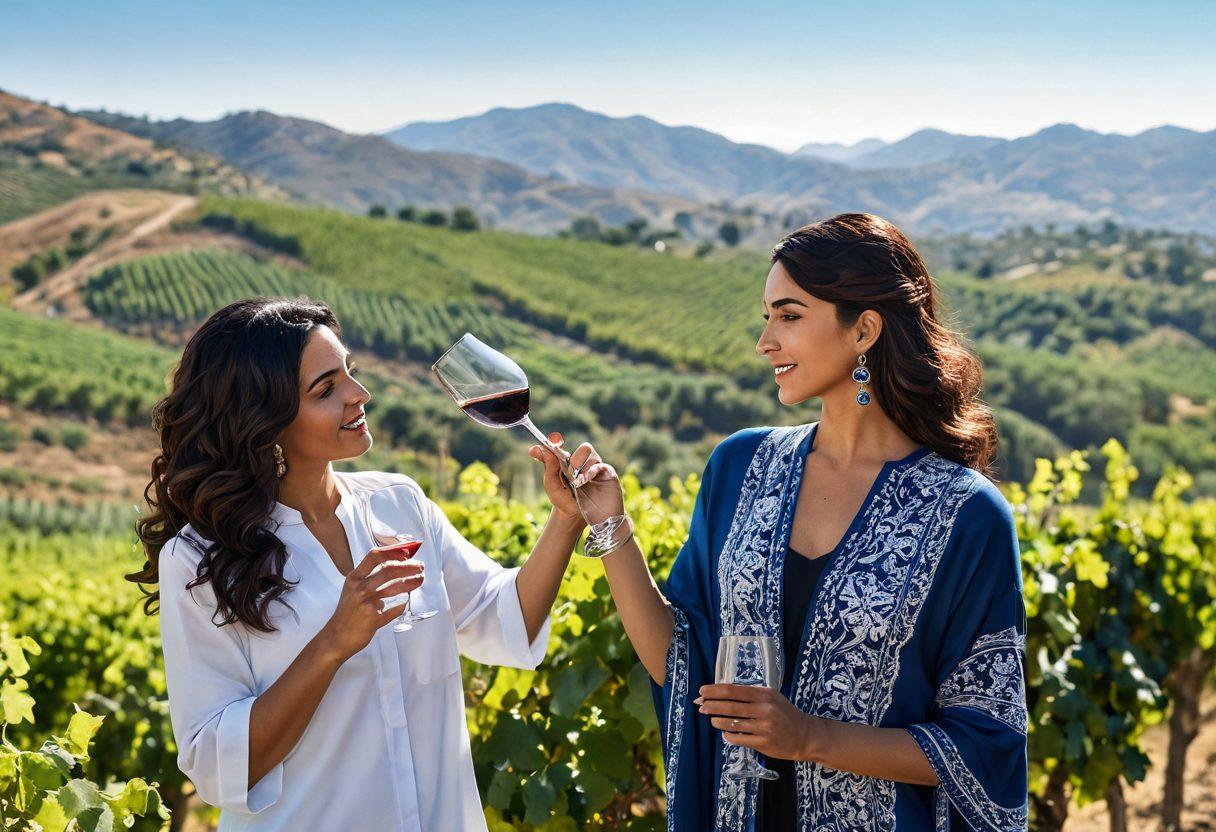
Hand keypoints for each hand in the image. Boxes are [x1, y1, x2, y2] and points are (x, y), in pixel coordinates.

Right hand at [320, 546, 425, 661]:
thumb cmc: (346, 614)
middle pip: (388, 570)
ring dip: (410, 582)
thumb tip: (395, 569)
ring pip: (394, 587)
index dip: (392, 552)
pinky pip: (395, 609)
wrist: (335, 638)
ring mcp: (366, 603)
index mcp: (354, 579)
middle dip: (408, 566)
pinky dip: (403, 604)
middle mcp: (359, 588)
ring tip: (419, 579)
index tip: (406, 552)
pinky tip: (406, 602)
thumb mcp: (351, 591)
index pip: (374, 557)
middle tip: (420, 567)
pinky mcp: (373, 619)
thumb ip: (369, 580)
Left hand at [529, 434, 624, 525]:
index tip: (554, 441)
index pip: (564, 445)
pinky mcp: (606, 474)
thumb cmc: (563, 500)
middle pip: (585, 448)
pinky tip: (583, 481)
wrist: (577, 518)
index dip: (557, 441)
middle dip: (577, 457)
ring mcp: (595, 467)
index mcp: (568, 461)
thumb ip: (547, 466)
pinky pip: (601, 466)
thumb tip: (534, 449)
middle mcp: (583, 462)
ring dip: (583, 467)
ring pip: (593, 456)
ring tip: (577, 483)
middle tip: (571, 470)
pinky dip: (591, 471)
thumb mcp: (552, 485)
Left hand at [695, 683, 821, 761]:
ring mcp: (764, 727)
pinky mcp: (763, 743)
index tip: (702, 691)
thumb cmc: (784, 713)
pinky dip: (728, 735)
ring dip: (717, 721)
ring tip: (711, 719)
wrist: (805, 735)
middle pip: (730, 706)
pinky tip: (725, 732)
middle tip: (700, 705)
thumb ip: (750, 694)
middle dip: (711, 705)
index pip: (733, 690)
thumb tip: (722, 693)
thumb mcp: (770, 697)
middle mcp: (764, 709)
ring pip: (732, 723)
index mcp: (764, 694)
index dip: (715, 691)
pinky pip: (739, 739)